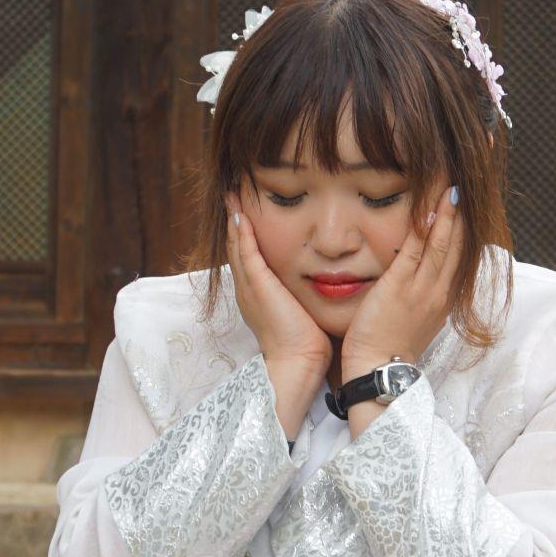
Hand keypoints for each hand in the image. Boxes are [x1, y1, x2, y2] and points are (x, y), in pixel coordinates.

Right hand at [225, 195, 331, 382]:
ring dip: (234, 218)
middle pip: (237, 247)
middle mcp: (248, 288)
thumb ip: (305, 294)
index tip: (248, 211)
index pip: (250, 257)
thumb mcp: (303, 311)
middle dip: (235, 220)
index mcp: (258, 294)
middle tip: (234, 194)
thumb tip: (323, 281)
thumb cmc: (306, 343)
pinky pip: (245, 251)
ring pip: (237, 245)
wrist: (297, 362)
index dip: (246, 234)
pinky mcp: (257, 284)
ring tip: (232, 195)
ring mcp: (250, 286)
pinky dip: (241, 231)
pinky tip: (241, 212)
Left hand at [341, 181, 463, 376]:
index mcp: (446, 299)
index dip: (467, 229)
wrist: (379, 369)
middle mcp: (441, 291)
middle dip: (463, 214)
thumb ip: (425, 295)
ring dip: (448, 212)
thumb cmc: (390, 347)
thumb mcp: (419, 320)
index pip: (461, 256)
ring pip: (442, 243)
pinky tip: (431, 206)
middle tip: (466, 184)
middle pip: (459, 245)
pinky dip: (425, 226)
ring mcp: (423, 288)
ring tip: (452, 186)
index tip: (468, 205)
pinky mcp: (400, 286)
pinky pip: (417, 248)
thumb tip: (422, 273)